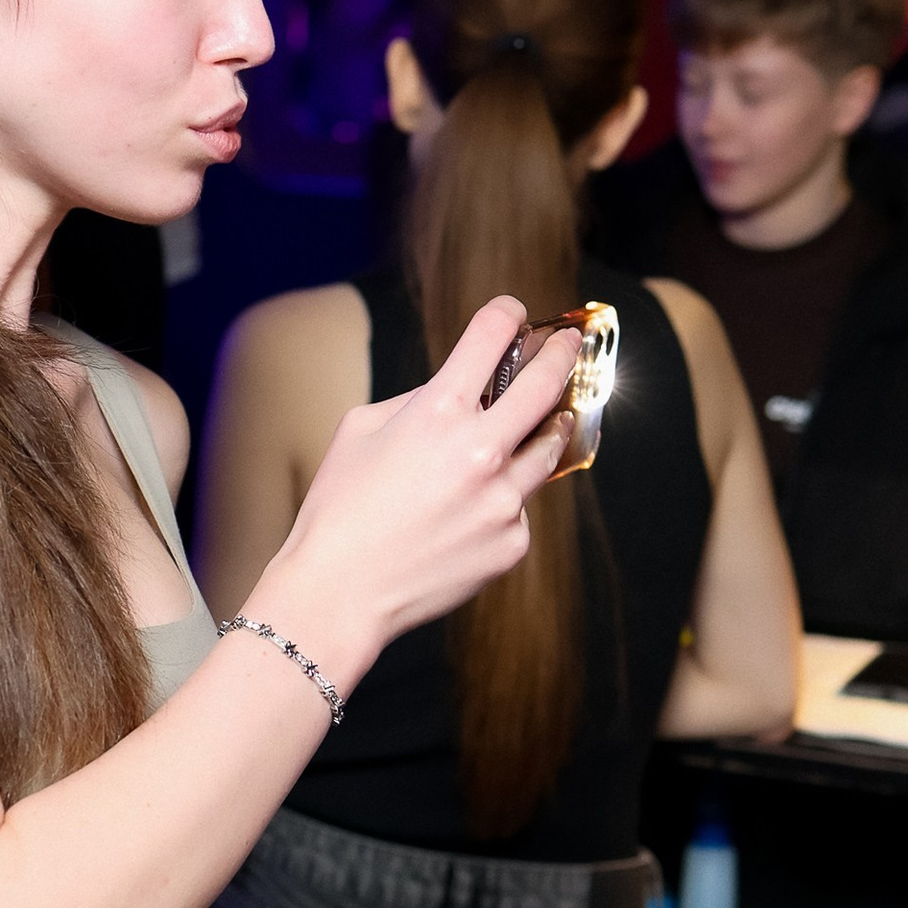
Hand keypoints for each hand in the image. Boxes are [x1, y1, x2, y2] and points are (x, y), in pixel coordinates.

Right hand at [262, 295, 578, 690]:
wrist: (340, 593)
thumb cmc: (339, 510)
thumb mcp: (359, 431)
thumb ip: (414, 401)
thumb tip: (457, 391)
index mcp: (437, 412)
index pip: (490, 337)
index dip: (506, 315)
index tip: (513, 314)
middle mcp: (480, 451)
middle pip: (545, 383)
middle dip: (562, 354)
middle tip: (569, 344)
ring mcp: (503, 500)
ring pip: (547, 448)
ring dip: (547, 427)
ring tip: (546, 419)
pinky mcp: (511, 543)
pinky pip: (520, 507)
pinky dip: (503, 499)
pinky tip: (469, 512)